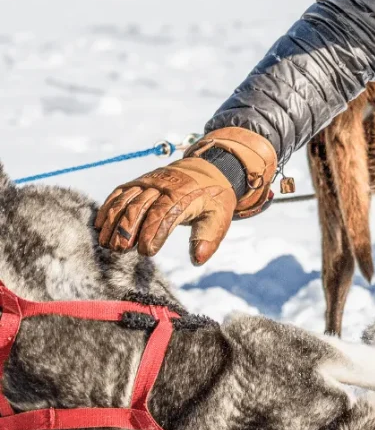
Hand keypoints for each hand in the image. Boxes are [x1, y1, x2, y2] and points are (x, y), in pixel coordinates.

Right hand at [95, 126, 276, 264]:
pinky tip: (99, 226)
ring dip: (113, 222)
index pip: (165, 213)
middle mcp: (163, 185)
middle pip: (140, 206)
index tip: (147, 251)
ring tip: (106, 243)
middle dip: (128, 229)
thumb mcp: (219, 216)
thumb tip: (197, 260)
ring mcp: (148, 181)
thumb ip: (208, 237)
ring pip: (126, 200)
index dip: (154, 232)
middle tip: (120, 250)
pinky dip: (107, 207)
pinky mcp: (138, 182)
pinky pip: (119, 193)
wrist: (208, 169)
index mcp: (184, 194)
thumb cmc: (213, 198)